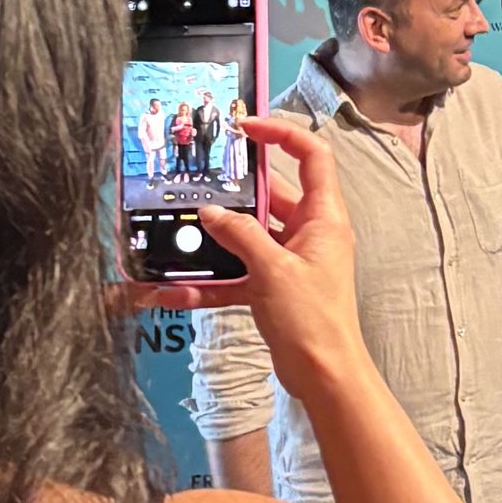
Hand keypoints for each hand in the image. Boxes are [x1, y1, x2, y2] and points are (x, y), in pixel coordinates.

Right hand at [194, 115, 368, 392]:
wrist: (323, 374)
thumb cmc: (314, 320)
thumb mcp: (273, 270)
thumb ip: (240, 236)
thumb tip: (211, 213)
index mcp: (324, 217)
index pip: (312, 156)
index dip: (282, 135)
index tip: (246, 128)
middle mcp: (310, 232)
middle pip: (271, 194)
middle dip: (233, 191)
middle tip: (199, 180)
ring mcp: (291, 259)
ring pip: (248, 235)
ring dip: (216, 239)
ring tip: (180, 232)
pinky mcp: (275, 286)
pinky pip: (239, 272)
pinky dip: (213, 279)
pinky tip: (176, 289)